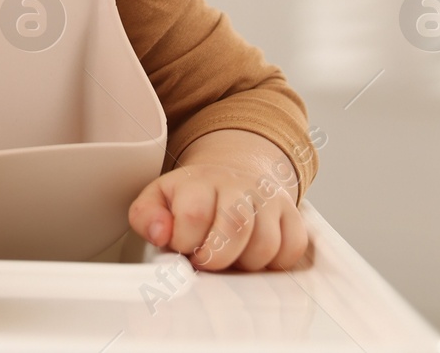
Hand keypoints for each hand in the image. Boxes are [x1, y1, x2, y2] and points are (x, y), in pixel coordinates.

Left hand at [127, 129, 309, 270]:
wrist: (231, 177)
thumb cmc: (190, 198)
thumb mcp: (157, 200)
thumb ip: (146, 216)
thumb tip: (161, 234)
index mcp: (199, 181)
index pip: (194, 214)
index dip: (185, 242)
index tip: (182, 247)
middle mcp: (238, 185)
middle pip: (235, 226)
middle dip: (216, 257)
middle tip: (206, 259)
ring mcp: (268, 198)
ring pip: (266, 243)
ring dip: (244, 263)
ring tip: (230, 255)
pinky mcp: (292, 214)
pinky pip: (292, 248)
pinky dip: (274, 263)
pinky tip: (253, 254)